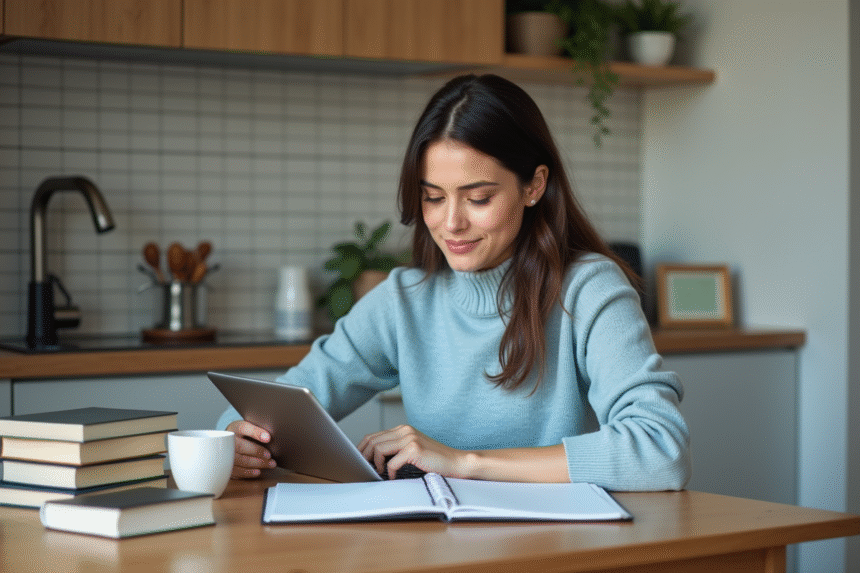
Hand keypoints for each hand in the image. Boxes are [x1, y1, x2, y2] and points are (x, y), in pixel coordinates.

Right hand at [226, 420, 276, 478]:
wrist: (229, 443)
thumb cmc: (243, 435)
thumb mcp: (250, 428)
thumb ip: (257, 430)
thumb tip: (269, 437)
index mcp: (235, 428)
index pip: (244, 428)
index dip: (256, 433)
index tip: (268, 438)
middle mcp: (228, 440)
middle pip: (241, 446)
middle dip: (257, 452)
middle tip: (270, 456)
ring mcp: (224, 454)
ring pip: (239, 460)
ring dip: (256, 463)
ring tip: (270, 464)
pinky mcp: (225, 466)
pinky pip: (236, 471)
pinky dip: (248, 472)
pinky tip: (258, 472)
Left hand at [358, 425, 472, 479]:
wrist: (457, 463)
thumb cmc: (435, 461)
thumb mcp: (413, 451)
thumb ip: (396, 450)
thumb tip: (372, 460)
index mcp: (403, 429)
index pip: (373, 436)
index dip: (362, 450)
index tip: (358, 462)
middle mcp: (405, 430)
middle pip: (372, 441)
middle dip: (363, 457)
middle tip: (364, 470)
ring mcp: (409, 438)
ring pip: (378, 449)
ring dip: (375, 465)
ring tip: (380, 474)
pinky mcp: (414, 449)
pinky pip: (391, 463)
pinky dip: (390, 473)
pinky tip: (393, 478)